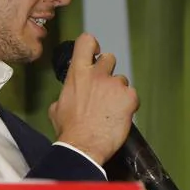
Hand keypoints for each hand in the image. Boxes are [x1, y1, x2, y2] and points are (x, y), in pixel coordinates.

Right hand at [49, 33, 138, 165]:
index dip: (93, 45)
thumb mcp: (57, 108)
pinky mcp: (129, 97)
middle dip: (108, 72)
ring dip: (118, 92)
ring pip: (122, 80)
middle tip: (104, 90)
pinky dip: (128, 105)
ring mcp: (115, 85)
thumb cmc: (70, 131)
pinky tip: (119, 117)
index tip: (95, 52)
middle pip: (109, 58)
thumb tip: (69, 95)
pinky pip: (132, 96)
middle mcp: (97, 74)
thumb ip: (66, 94)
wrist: (83, 147)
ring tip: (110, 110)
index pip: (86, 42)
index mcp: (77, 74)